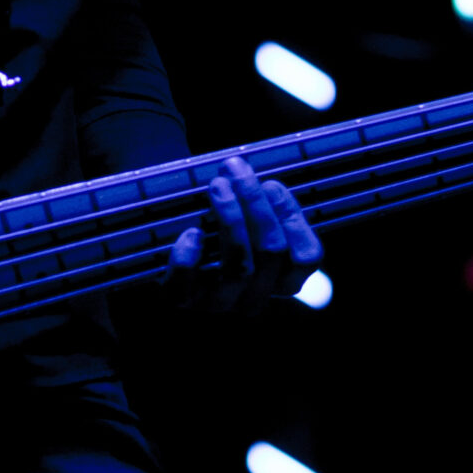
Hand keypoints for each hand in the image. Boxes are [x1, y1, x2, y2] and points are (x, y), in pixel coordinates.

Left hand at [163, 155, 323, 314]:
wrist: (166, 285)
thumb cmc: (214, 244)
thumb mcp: (246, 229)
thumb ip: (258, 208)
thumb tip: (249, 168)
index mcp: (280, 281)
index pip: (307, 256)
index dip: (291, 216)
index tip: (271, 183)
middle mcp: (256, 298)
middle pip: (272, 252)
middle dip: (255, 203)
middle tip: (235, 169)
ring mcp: (220, 304)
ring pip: (240, 269)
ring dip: (231, 220)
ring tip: (217, 185)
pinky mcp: (183, 304)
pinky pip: (188, 288)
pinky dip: (189, 257)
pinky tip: (191, 233)